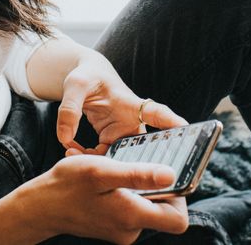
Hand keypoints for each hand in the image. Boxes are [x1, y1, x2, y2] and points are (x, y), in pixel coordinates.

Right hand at [20, 155, 188, 243]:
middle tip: (138, 164)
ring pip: (146, 206)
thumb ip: (137, 175)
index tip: (169, 174)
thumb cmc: (68, 185)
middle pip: (164, 211)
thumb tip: (171, 175)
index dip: (181, 198)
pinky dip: (125, 192)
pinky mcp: (113, 226)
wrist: (40, 206)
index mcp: (132, 217)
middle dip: (156, 185)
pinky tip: (108, 180)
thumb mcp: (102, 171)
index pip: (178, 220)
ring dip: (138, 186)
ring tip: (117, 170)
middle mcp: (131, 229)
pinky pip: (131, 208)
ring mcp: (122, 230)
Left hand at [56, 50, 187, 155]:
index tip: (185, 129)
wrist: (85, 81)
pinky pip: (103, 157)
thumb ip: (69, 108)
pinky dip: (87, 158)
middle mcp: (132, 121)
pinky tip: (70, 149)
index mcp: (130, 103)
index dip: (170, 122)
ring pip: (120, 158)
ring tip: (70, 152)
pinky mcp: (112, 141)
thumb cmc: (86, 76)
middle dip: (134, 163)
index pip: (155, 112)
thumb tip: (64, 138)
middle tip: (116, 173)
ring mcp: (123, 134)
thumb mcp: (75, 85)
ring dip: (99, 162)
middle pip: (144, 147)